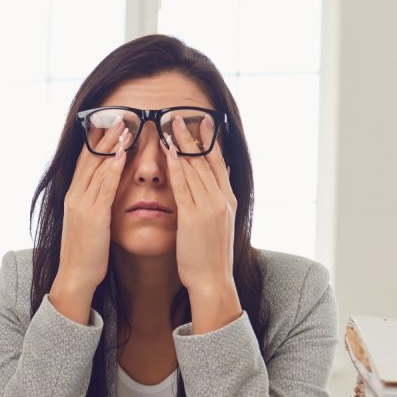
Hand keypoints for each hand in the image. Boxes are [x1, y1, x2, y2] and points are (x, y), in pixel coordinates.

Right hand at [49, 120, 128, 323]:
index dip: (97, 139)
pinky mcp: (92, 216)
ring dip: (111, 144)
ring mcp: (82, 204)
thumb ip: (97, 204)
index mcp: (75, 196)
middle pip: (89, 157)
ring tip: (125, 124)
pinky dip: (112, 167)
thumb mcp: (91, 224)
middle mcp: (75, 195)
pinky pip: (103, 186)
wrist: (76, 277)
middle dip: (104, 134)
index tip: (110, 121)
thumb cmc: (88, 254)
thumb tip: (108, 192)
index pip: (86, 160)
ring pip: (96, 166)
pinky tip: (122, 153)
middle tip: (119, 112)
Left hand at [164, 115, 242, 332]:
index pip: (218, 162)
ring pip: (196, 167)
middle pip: (207, 159)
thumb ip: (214, 203)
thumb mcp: (217, 226)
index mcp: (228, 200)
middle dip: (195, 134)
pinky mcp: (195, 216)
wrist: (213, 282)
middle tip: (183, 113)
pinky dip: (176, 166)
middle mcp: (222, 199)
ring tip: (172, 122)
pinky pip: (184, 185)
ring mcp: (210, 207)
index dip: (209, 140)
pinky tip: (168, 150)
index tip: (202, 121)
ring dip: (183, 143)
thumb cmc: (209, 258)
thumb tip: (215, 185)